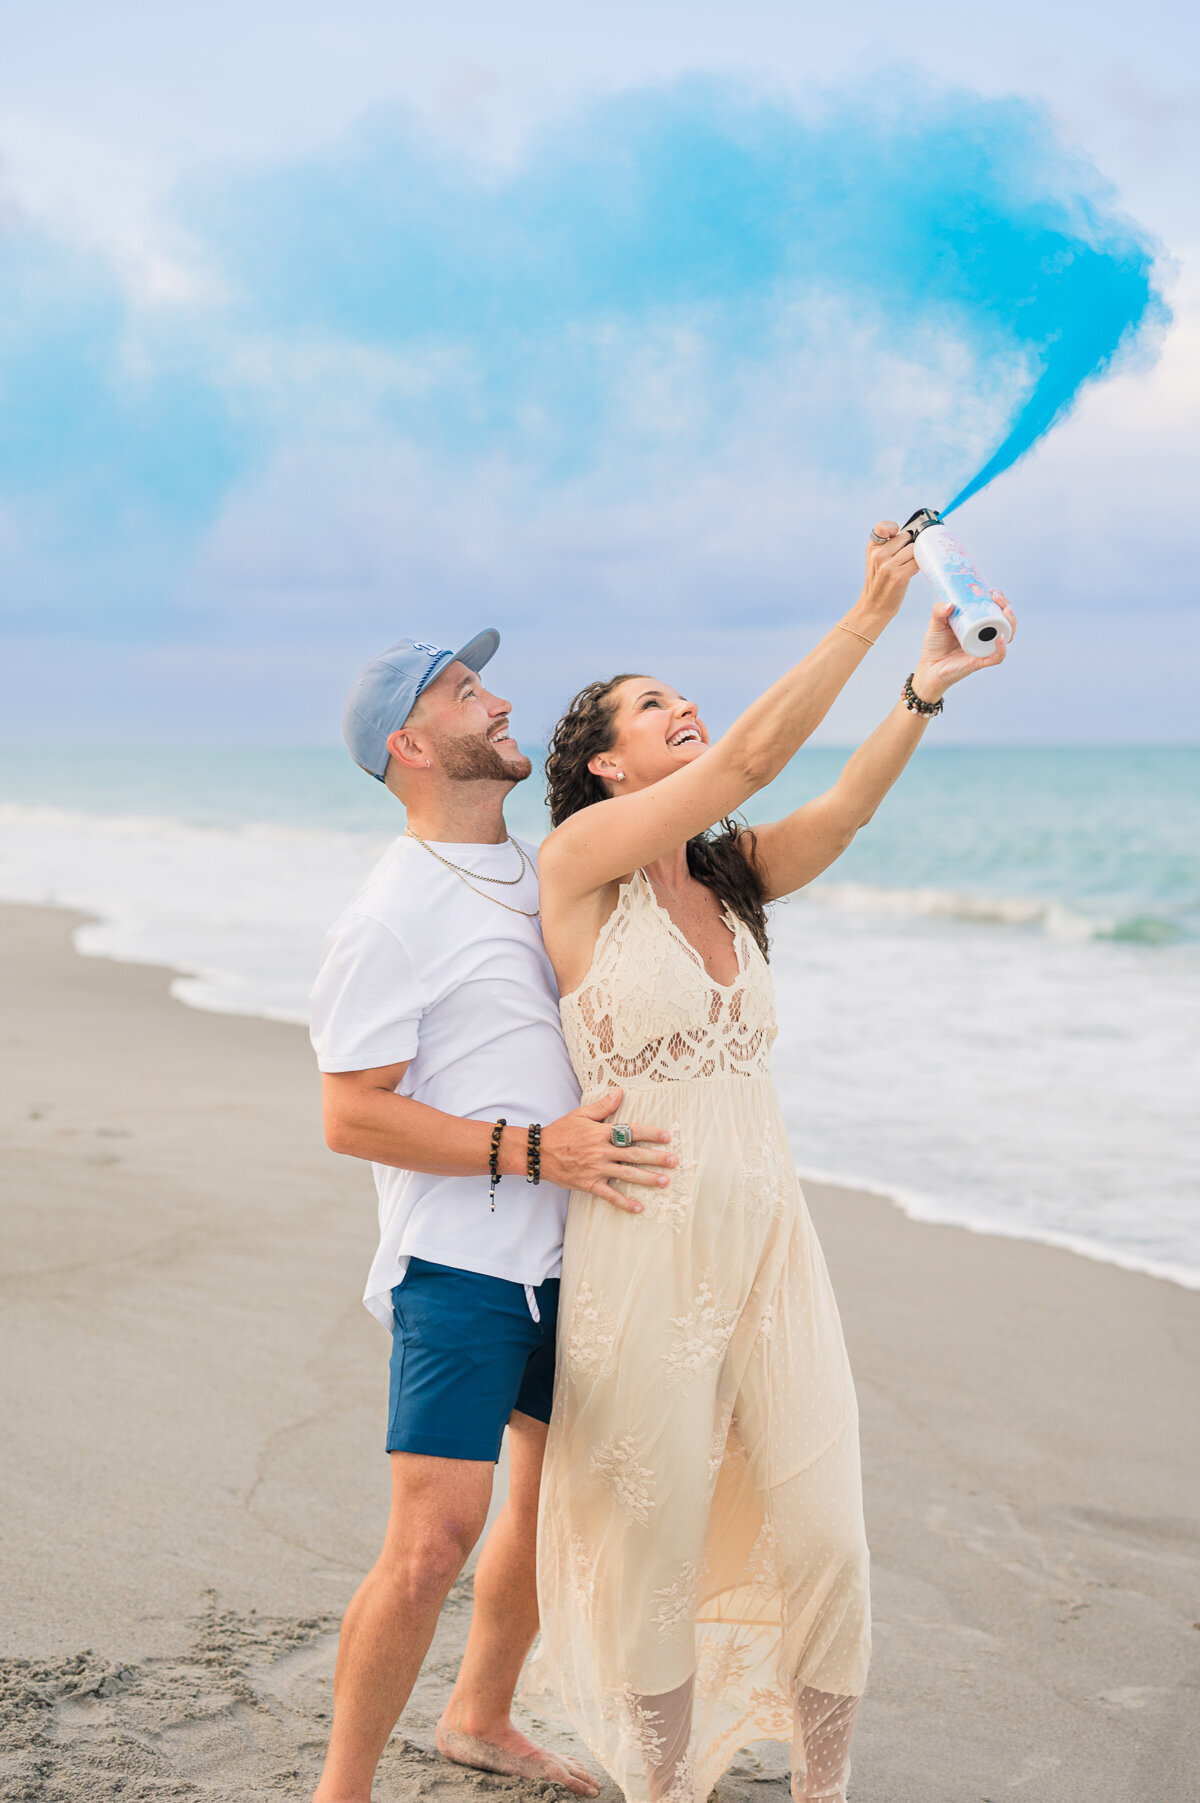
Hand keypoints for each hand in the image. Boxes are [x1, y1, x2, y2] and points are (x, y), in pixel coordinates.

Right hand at [539, 1087, 675, 1212]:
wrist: (539, 1153)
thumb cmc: (560, 1131)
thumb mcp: (580, 1114)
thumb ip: (602, 1106)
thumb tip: (619, 1092)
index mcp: (601, 1133)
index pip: (632, 1132)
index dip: (651, 1134)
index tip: (667, 1137)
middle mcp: (602, 1151)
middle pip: (634, 1155)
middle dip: (656, 1158)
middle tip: (674, 1161)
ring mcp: (597, 1169)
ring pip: (627, 1174)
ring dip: (647, 1179)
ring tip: (664, 1181)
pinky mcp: (590, 1184)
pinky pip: (610, 1195)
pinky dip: (625, 1202)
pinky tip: (639, 1207)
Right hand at [859, 520, 919, 623]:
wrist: (874, 607)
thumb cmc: (880, 582)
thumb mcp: (876, 560)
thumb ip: (888, 545)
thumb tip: (913, 535)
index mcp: (872, 548)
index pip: (884, 526)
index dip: (893, 529)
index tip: (895, 536)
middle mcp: (878, 555)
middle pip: (905, 537)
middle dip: (908, 545)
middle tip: (903, 558)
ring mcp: (889, 565)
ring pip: (914, 549)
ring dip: (915, 557)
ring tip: (907, 567)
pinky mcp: (900, 575)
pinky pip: (918, 561)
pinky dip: (920, 565)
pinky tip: (912, 572)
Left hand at [911, 592, 1015, 702]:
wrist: (929, 668)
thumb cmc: (935, 645)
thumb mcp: (936, 624)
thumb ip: (938, 612)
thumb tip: (949, 604)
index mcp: (979, 626)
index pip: (996, 611)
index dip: (1000, 601)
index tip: (993, 592)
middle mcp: (985, 637)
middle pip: (1006, 621)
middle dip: (1007, 607)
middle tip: (996, 598)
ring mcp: (984, 649)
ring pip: (1006, 637)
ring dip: (1010, 623)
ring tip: (1005, 612)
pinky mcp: (980, 662)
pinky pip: (996, 657)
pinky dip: (1000, 649)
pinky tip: (999, 638)